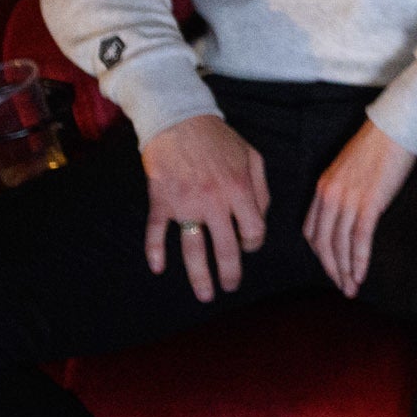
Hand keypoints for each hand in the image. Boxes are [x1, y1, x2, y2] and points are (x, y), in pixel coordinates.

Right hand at [137, 114, 271, 301]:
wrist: (179, 120)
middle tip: (230, 288)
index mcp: (239, 190)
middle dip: (231, 274)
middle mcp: (214, 202)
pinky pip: (156, 233)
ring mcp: (185, 204)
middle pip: (225, 249)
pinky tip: (158, 269)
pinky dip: (154, 253)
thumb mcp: (252, 157)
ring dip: (199, 277)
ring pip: (193, 250)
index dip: (254, 244)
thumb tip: (261, 219)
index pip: (253, 231)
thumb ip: (261, 189)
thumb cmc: (219, 139)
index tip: (248, 246)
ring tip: (205, 295)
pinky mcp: (161, 202)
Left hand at [300, 116, 416, 297]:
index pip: (312, 230)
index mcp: (323, 187)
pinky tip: (361, 274)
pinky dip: (359, 260)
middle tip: (341, 286)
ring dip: (345, 271)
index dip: (320, 253)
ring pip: (340, 245)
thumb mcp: (350, 167)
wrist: (396, 127)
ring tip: (352, 289)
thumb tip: (351, 209)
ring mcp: (348, 200)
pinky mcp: (369, 203)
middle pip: (323, 243)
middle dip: (331, 269)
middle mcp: (330, 195)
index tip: (331, 266)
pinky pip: (360, 239)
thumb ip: (344, 189)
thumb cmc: (379, 144)